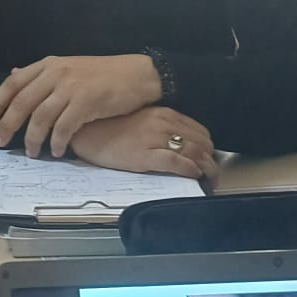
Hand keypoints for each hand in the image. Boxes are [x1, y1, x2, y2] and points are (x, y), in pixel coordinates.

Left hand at [0, 52, 162, 154]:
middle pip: (21, 102)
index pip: (13, 83)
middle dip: (7, 125)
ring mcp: (70, 87)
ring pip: (40, 118)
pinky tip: (57, 151)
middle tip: (1, 142)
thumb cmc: (104, 74)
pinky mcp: (86, 102)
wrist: (137, 74)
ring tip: (31, 153)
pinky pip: (63, 128)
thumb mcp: (68, 67)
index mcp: (48, 65)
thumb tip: (14, 76)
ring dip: (32, 139)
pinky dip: (57, 143)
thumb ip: (42, 75)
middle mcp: (56, 74)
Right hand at [70, 107, 218, 180]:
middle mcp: (163, 123)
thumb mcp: (140, 122)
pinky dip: (190, 170)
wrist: (85, 131)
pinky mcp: (146, 154)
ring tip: (207, 182)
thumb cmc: (109, 127)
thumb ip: (160, 128)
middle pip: (202, 143)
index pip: (200, 131)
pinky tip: (192, 176)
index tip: (208, 160)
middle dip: (211, 161)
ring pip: (194, 153)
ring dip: (206, 170)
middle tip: (211, 176)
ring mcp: (155, 138)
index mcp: (163, 114)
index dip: (208, 148)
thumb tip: (179, 143)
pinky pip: (178, 162)